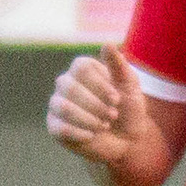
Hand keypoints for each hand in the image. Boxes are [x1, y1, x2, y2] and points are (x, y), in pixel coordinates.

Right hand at [46, 46, 158, 172]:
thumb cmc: (129, 109)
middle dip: (95, 104)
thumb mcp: (130, 86)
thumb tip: (107, 44)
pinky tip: (92, 136)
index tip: (117, 99)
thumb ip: (119, 65)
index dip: (99, 84)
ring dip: (87, 118)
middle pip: (69, 86)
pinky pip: (58, 127)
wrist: (127, 140)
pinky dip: (78, 132)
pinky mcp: (54, 126)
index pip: (80, 68)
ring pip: (63, 107)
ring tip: (103, 125)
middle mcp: (66, 84)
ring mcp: (58, 105)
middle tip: (113, 116)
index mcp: (83, 69)